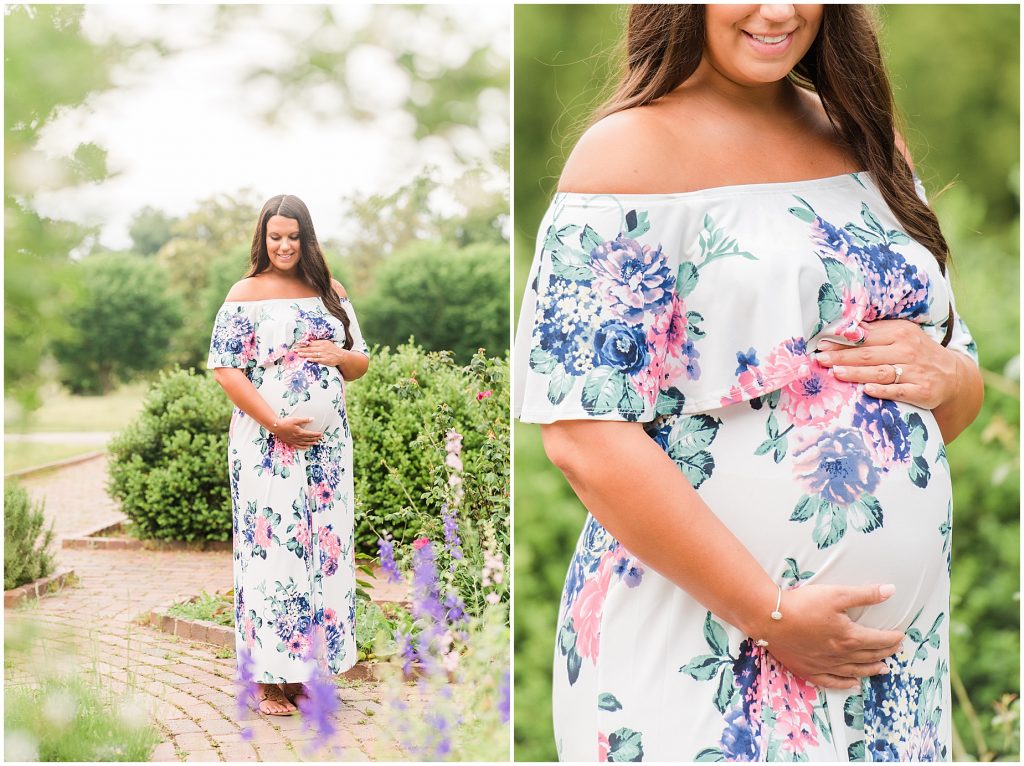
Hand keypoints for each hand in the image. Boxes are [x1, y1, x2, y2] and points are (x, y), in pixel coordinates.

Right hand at [272, 416, 322, 448]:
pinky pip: (298, 446)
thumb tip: (312, 419)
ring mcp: (294, 441)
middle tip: (320, 438)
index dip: (316, 434)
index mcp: (300, 432)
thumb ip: (304, 420)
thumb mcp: (295, 419)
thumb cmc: (285, 422)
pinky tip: (306, 447)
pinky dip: (303, 447)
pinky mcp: (290, 442)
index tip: (321, 434)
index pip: (310, 434)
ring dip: (310, 443)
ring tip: (315, 443)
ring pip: (304, 443)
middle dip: (315, 438)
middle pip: (308, 439)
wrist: (276, 427)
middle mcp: (298, 438)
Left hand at [295, 339, 344, 366]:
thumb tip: (308, 342)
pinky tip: (307, 359)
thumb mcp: (326, 343)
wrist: (341, 356)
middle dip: (302, 349)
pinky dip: (313, 359)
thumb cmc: (332, 349)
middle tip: (294, 350)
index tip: (296, 345)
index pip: (311, 343)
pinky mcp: (326, 360)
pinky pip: (318, 360)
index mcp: (322, 343)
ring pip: (313, 354)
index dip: (303, 344)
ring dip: (305, 354)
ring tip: (298, 354)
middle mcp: (323, 348)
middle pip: (310, 348)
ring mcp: (324, 354)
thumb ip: (318, 343)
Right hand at [759, 583, 904, 689]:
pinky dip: (845, 683)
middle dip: (885, 652)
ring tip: (882, 669)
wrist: (770, 618)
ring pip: (854, 671)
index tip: (901, 636)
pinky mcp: (808, 669)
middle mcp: (840, 655)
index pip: (878, 640)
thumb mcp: (836, 594)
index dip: (892, 639)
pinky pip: (831, 681)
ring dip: (870, 669)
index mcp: (849, 637)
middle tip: (894, 650)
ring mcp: (824, 665)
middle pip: (869, 656)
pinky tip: (853, 684)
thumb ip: (865, 594)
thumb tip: (891, 590)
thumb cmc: (803, 604)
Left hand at [814, 319, 959, 408]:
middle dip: (842, 357)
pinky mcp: (922, 391)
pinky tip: (867, 390)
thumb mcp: (901, 335)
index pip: (866, 338)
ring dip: (856, 373)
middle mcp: (907, 350)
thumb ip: (876, 332)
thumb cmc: (917, 352)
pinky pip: (899, 391)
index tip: (822, 345)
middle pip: (868, 354)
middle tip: (820, 360)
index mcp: (900, 333)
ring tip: (835, 373)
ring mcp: (915, 371)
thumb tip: (845, 328)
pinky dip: (883, 390)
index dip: (842, 342)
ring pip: (880, 372)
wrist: (953, 375)